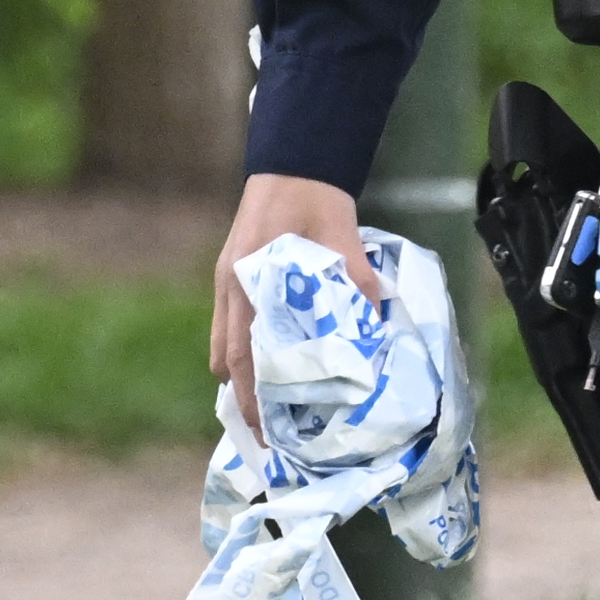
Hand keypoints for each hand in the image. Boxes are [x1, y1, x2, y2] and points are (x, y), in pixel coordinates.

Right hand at [208, 173, 369, 411]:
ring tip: (269, 410)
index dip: (252, 396)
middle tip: (267, 436)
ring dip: (241, 377)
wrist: (294, 163)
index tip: (265, 430)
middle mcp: (230, 286)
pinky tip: (269, 367)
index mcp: (250, 279)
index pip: (243, 353)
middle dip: (243, 399)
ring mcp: (227, 281)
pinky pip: (229, 326)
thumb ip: (356, 281)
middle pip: (225, 358)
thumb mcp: (342, 238)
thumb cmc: (316, 199)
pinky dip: (244, 352)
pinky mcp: (233, 276)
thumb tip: (375, 327)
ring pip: (223, 345)